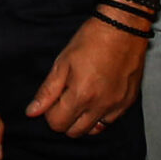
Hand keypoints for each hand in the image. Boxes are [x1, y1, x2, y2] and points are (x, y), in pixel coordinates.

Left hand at [26, 12, 146, 136]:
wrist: (123, 27)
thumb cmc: (91, 40)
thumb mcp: (62, 62)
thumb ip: (47, 91)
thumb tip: (32, 112)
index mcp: (81, 95)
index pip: (57, 124)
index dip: (50, 113)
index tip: (53, 99)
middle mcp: (100, 106)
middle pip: (74, 132)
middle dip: (65, 119)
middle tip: (66, 99)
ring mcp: (116, 106)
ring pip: (94, 130)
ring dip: (83, 120)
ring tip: (82, 99)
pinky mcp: (128, 102)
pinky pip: (110, 121)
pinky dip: (101, 115)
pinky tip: (98, 97)